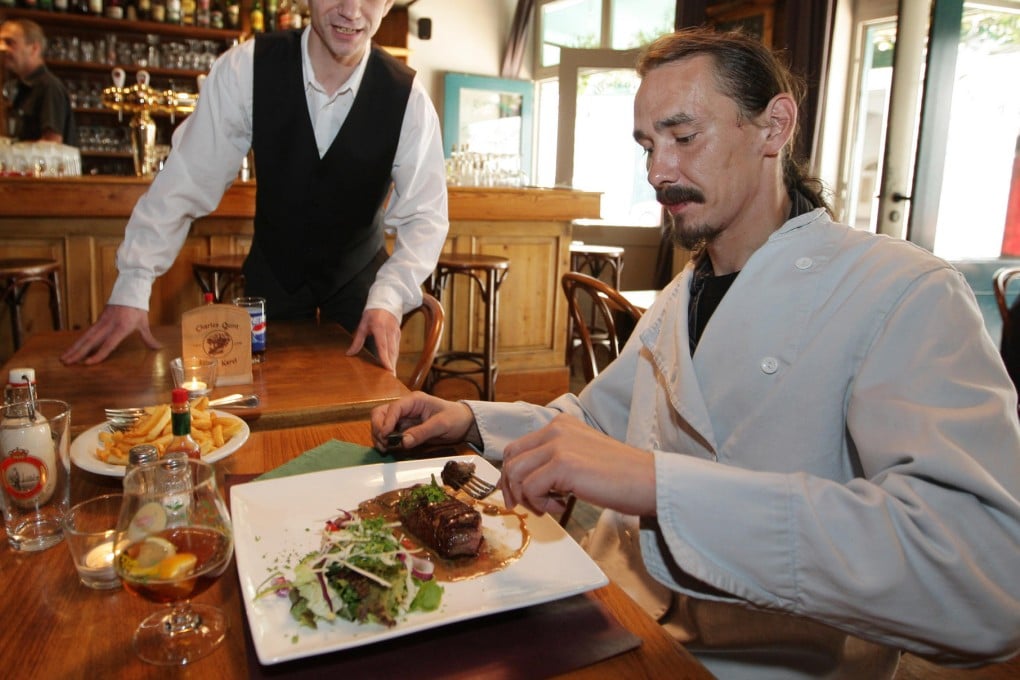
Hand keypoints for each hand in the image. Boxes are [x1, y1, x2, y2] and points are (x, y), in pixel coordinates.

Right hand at [60, 305, 159, 364]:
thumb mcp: (143, 323)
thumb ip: (148, 338)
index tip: (88, 363)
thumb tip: (158, 349)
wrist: (129, 290)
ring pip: (85, 337)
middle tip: (66, 362)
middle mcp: (108, 325)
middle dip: (78, 352)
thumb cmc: (137, 308)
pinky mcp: (98, 320)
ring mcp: (101, 322)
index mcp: (121, 327)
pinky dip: (78, 341)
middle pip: (91, 341)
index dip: (98, 354)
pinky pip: (87, 333)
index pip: (108, 344)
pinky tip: (72, 349)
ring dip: (74, 347)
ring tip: (63, 358)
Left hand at [348, 308, 400, 372]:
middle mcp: (390, 331)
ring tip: (392, 374)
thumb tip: (349, 354)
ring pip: (396, 351)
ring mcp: (396, 333)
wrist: (386, 300)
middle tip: (391, 378)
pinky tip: (392, 365)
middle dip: (392, 365)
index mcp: (379, 328)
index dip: (386, 358)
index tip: (388, 369)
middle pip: (392, 351)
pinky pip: (397, 348)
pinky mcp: (398, 334)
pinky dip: (395, 357)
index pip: (383, 346)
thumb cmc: (372, 313)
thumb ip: (357, 340)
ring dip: (394, 363)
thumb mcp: (362, 325)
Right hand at [370, 392, 474, 450]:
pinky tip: (389, 449)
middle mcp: (406, 408)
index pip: (394, 408)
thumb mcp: (442, 425)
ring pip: (382, 423)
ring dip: (379, 436)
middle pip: (381, 413)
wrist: (464, 423)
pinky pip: (389, 433)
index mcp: (414, 401)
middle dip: (378, 428)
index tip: (385, 437)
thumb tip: (403, 442)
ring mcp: (404, 418)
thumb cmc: (455, 418)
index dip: (386, 422)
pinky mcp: (404, 429)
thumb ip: (422, 433)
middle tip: (383, 444)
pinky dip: (386, 441)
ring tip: (385, 449)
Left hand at [500, 414, 656, 516]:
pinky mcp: (562, 464)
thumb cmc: (620, 477)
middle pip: (511, 459)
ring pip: (516, 474)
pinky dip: (540, 504)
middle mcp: (556, 429)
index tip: (519, 496)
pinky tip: (562, 506)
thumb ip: (554, 461)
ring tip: (550, 507)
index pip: (518, 448)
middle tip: (524, 507)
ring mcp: (558, 445)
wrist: (648, 481)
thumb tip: (524, 483)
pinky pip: (530, 488)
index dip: (511, 475)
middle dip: (511, 488)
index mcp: (560, 425)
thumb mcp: (581, 457)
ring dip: (527, 498)